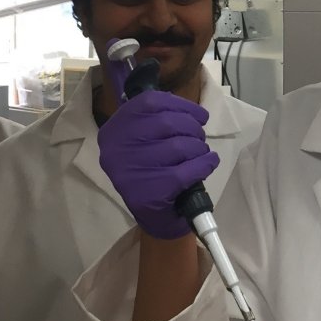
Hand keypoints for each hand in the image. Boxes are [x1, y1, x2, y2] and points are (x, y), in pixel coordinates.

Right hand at [97, 87, 218, 238]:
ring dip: (199, 148)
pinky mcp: (148, 193)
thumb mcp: (145, 140)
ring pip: (180, 146)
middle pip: (167, 122)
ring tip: (200, 154)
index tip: (200, 115)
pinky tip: (207, 164)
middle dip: (193, 129)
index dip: (181, 105)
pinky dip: (204, 164)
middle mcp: (116, 149)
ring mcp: (130, 172)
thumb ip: (158, 119)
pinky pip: (186, 170)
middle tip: (198, 140)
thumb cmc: (153, 171)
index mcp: (114, 130)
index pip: (150, 103)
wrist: (154, 217)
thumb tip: (189, 108)